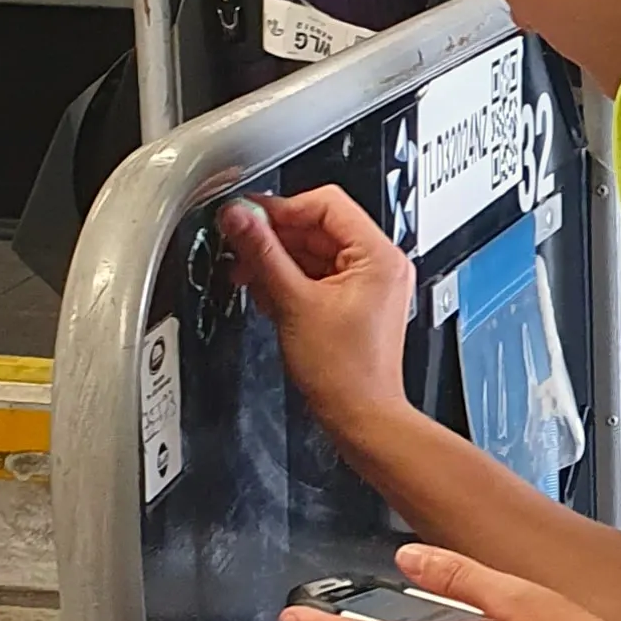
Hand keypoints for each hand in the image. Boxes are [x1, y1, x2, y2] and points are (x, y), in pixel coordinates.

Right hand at [222, 186, 413, 453]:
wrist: (360, 416)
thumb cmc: (345, 373)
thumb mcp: (293, 303)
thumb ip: (262, 253)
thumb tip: (239, 217)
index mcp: (378, 255)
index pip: (326, 204)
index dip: (282, 208)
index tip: (248, 217)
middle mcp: (380, 264)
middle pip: (317, 226)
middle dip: (275, 238)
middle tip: (240, 246)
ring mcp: (369, 283)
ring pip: (314, 251)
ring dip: (279, 260)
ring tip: (251, 275)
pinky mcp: (355, 301)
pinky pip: (318, 274)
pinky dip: (291, 279)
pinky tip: (269, 292)